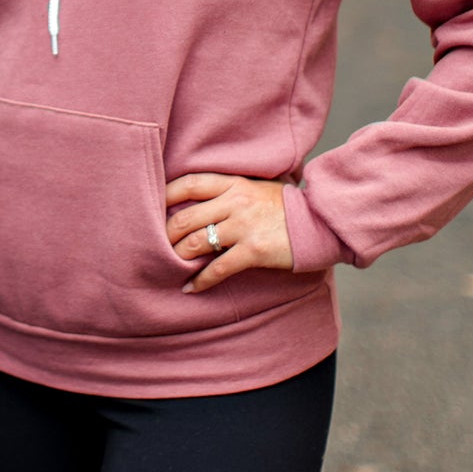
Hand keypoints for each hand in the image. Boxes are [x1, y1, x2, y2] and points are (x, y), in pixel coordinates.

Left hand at [164, 172, 292, 294]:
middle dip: (166, 233)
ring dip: (179, 256)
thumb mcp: (257, 187)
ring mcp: (244, 226)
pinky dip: (200, 280)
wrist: (320, 222)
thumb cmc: (286, 206)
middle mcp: (235, 202)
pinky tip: (191, 288)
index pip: (190, 183)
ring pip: (197, 242)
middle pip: (186, 216)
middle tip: (157, 245)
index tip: (152, 207)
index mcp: (234, 183)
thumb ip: (230, 190)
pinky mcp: (253, 251)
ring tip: (171, 265)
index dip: (166, 195)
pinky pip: (218, 268)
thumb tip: (199, 200)